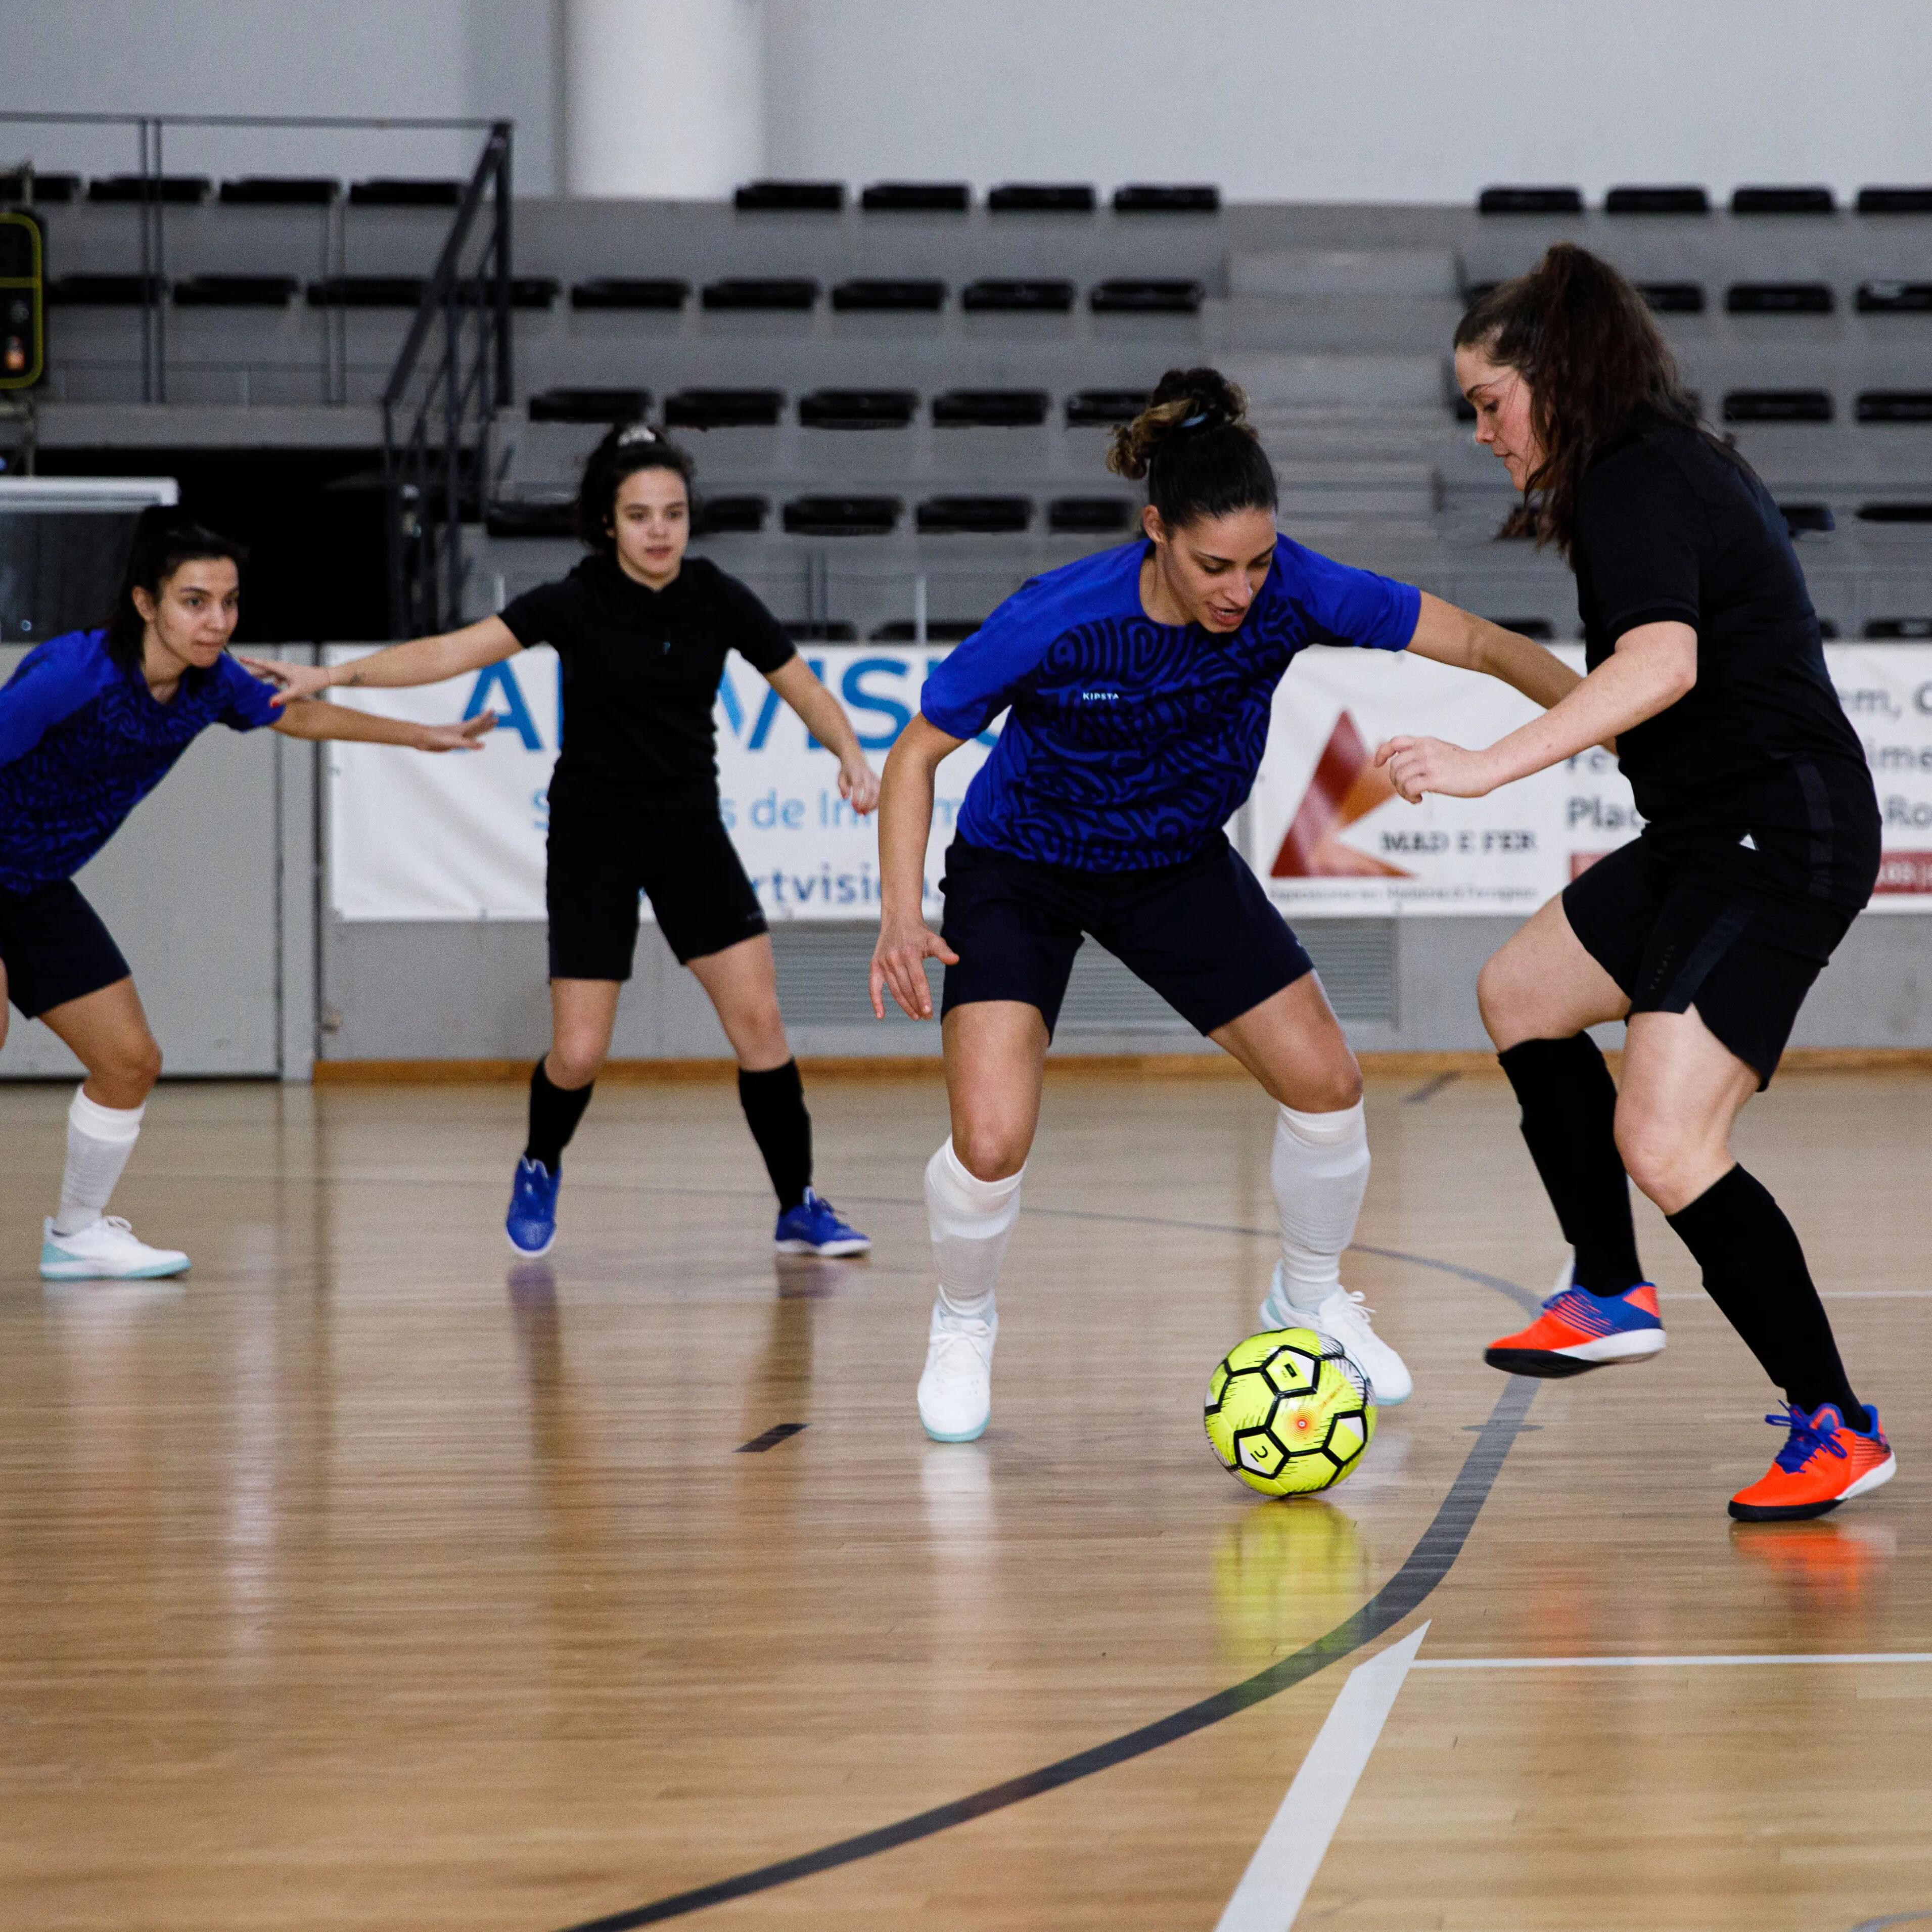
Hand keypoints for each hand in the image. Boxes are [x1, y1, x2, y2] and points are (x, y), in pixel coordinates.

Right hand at [237, 655, 335, 706]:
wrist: (325, 677)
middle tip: (241, 673)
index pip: (263, 664)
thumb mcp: (296, 691)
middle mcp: (283, 667)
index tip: (240, 658)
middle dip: (253, 670)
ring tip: (252, 681)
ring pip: (271, 672)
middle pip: (264, 668)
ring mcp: (287, 670)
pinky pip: (277, 676)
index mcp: (282, 668)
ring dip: (262, 676)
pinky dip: (272, 681)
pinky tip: (271, 688)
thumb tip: (270, 704)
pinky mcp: (291, 674)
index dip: (251, 661)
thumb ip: (283, 697)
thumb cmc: (312, 682)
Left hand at [414, 712, 495, 751]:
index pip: (477, 721)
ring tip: (489, 727)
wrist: (422, 738)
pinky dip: (473, 739)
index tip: (493, 710)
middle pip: (478, 726)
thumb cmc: (436, 737)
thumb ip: (468, 743)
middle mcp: (462, 731)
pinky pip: (467, 740)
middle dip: (487, 723)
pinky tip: (473, 740)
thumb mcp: (454, 741)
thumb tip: (483, 745)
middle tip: (497, 719)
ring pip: (473, 732)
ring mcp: (458, 736)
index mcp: (463, 729)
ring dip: (482, 730)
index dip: (485, 717)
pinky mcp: (453, 742)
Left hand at [839, 755, 880, 816]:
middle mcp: (867, 775)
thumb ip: (842, 787)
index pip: (858, 785)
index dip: (857, 796)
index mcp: (856, 772)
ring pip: (878, 793)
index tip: (853, 806)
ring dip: (872, 805)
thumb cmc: (846, 771)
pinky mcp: (879, 781)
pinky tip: (870, 809)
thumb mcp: (840, 777)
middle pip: (870, 790)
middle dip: (866, 803)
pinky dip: (877, 803)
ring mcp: (874, 778)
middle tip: (859, 813)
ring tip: (864, 813)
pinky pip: (881, 793)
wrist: (855, 759)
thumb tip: (845, 798)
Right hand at [869, 910, 957, 1019]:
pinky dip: (876, 1002)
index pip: (917, 981)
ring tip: (916, 1016)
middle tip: (926, 1017)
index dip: (923, 997)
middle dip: (916, 1006)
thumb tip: (955, 960)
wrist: (898, 919)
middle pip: (906, 989)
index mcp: (910, 954)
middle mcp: (895, 959)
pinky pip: (873, 987)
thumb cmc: (919, 933)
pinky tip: (880, 1015)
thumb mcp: (933, 940)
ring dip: (905, 1006)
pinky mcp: (875, 965)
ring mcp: (883, 963)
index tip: (929, 1012)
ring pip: (894, 990)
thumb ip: (944, 951)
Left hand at [1373, 735, 1497, 802]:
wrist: (1487, 768)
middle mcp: (1425, 750)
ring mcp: (1429, 763)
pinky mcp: (1434, 778)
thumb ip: (1424, 753)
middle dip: (1395, 781)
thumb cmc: (1467, 764)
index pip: (1395, 742)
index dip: (1382, 753)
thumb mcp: (1442, 751)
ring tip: (1414, 796)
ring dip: (1402, 791)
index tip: (1378, 764)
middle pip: (1394, 766)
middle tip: (1407, 790)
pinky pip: (1409, 788)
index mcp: (1426, 742)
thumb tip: (1406, 766)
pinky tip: (1419, 799)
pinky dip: (1409, 797)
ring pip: (1399, 778)